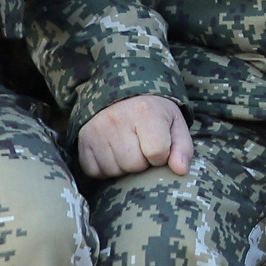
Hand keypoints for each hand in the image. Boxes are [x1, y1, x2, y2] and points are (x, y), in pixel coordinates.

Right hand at [76, 93, 192, 177]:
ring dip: (123, 167)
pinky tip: (112, 154)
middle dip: (142, 162)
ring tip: (127, 149)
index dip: (161, 156)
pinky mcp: (83, 140)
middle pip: (134, 165)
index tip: (159, 147)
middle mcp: (117, 120)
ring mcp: (96, 130)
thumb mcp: (175, 124)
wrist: (122, 94)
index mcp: (145, 112)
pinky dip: (105, 169)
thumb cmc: (154, 113)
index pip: (157, 153)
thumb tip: (180, 170)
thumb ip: (182, 148)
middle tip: (141, 147)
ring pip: (114, 171)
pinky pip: (94, 171)